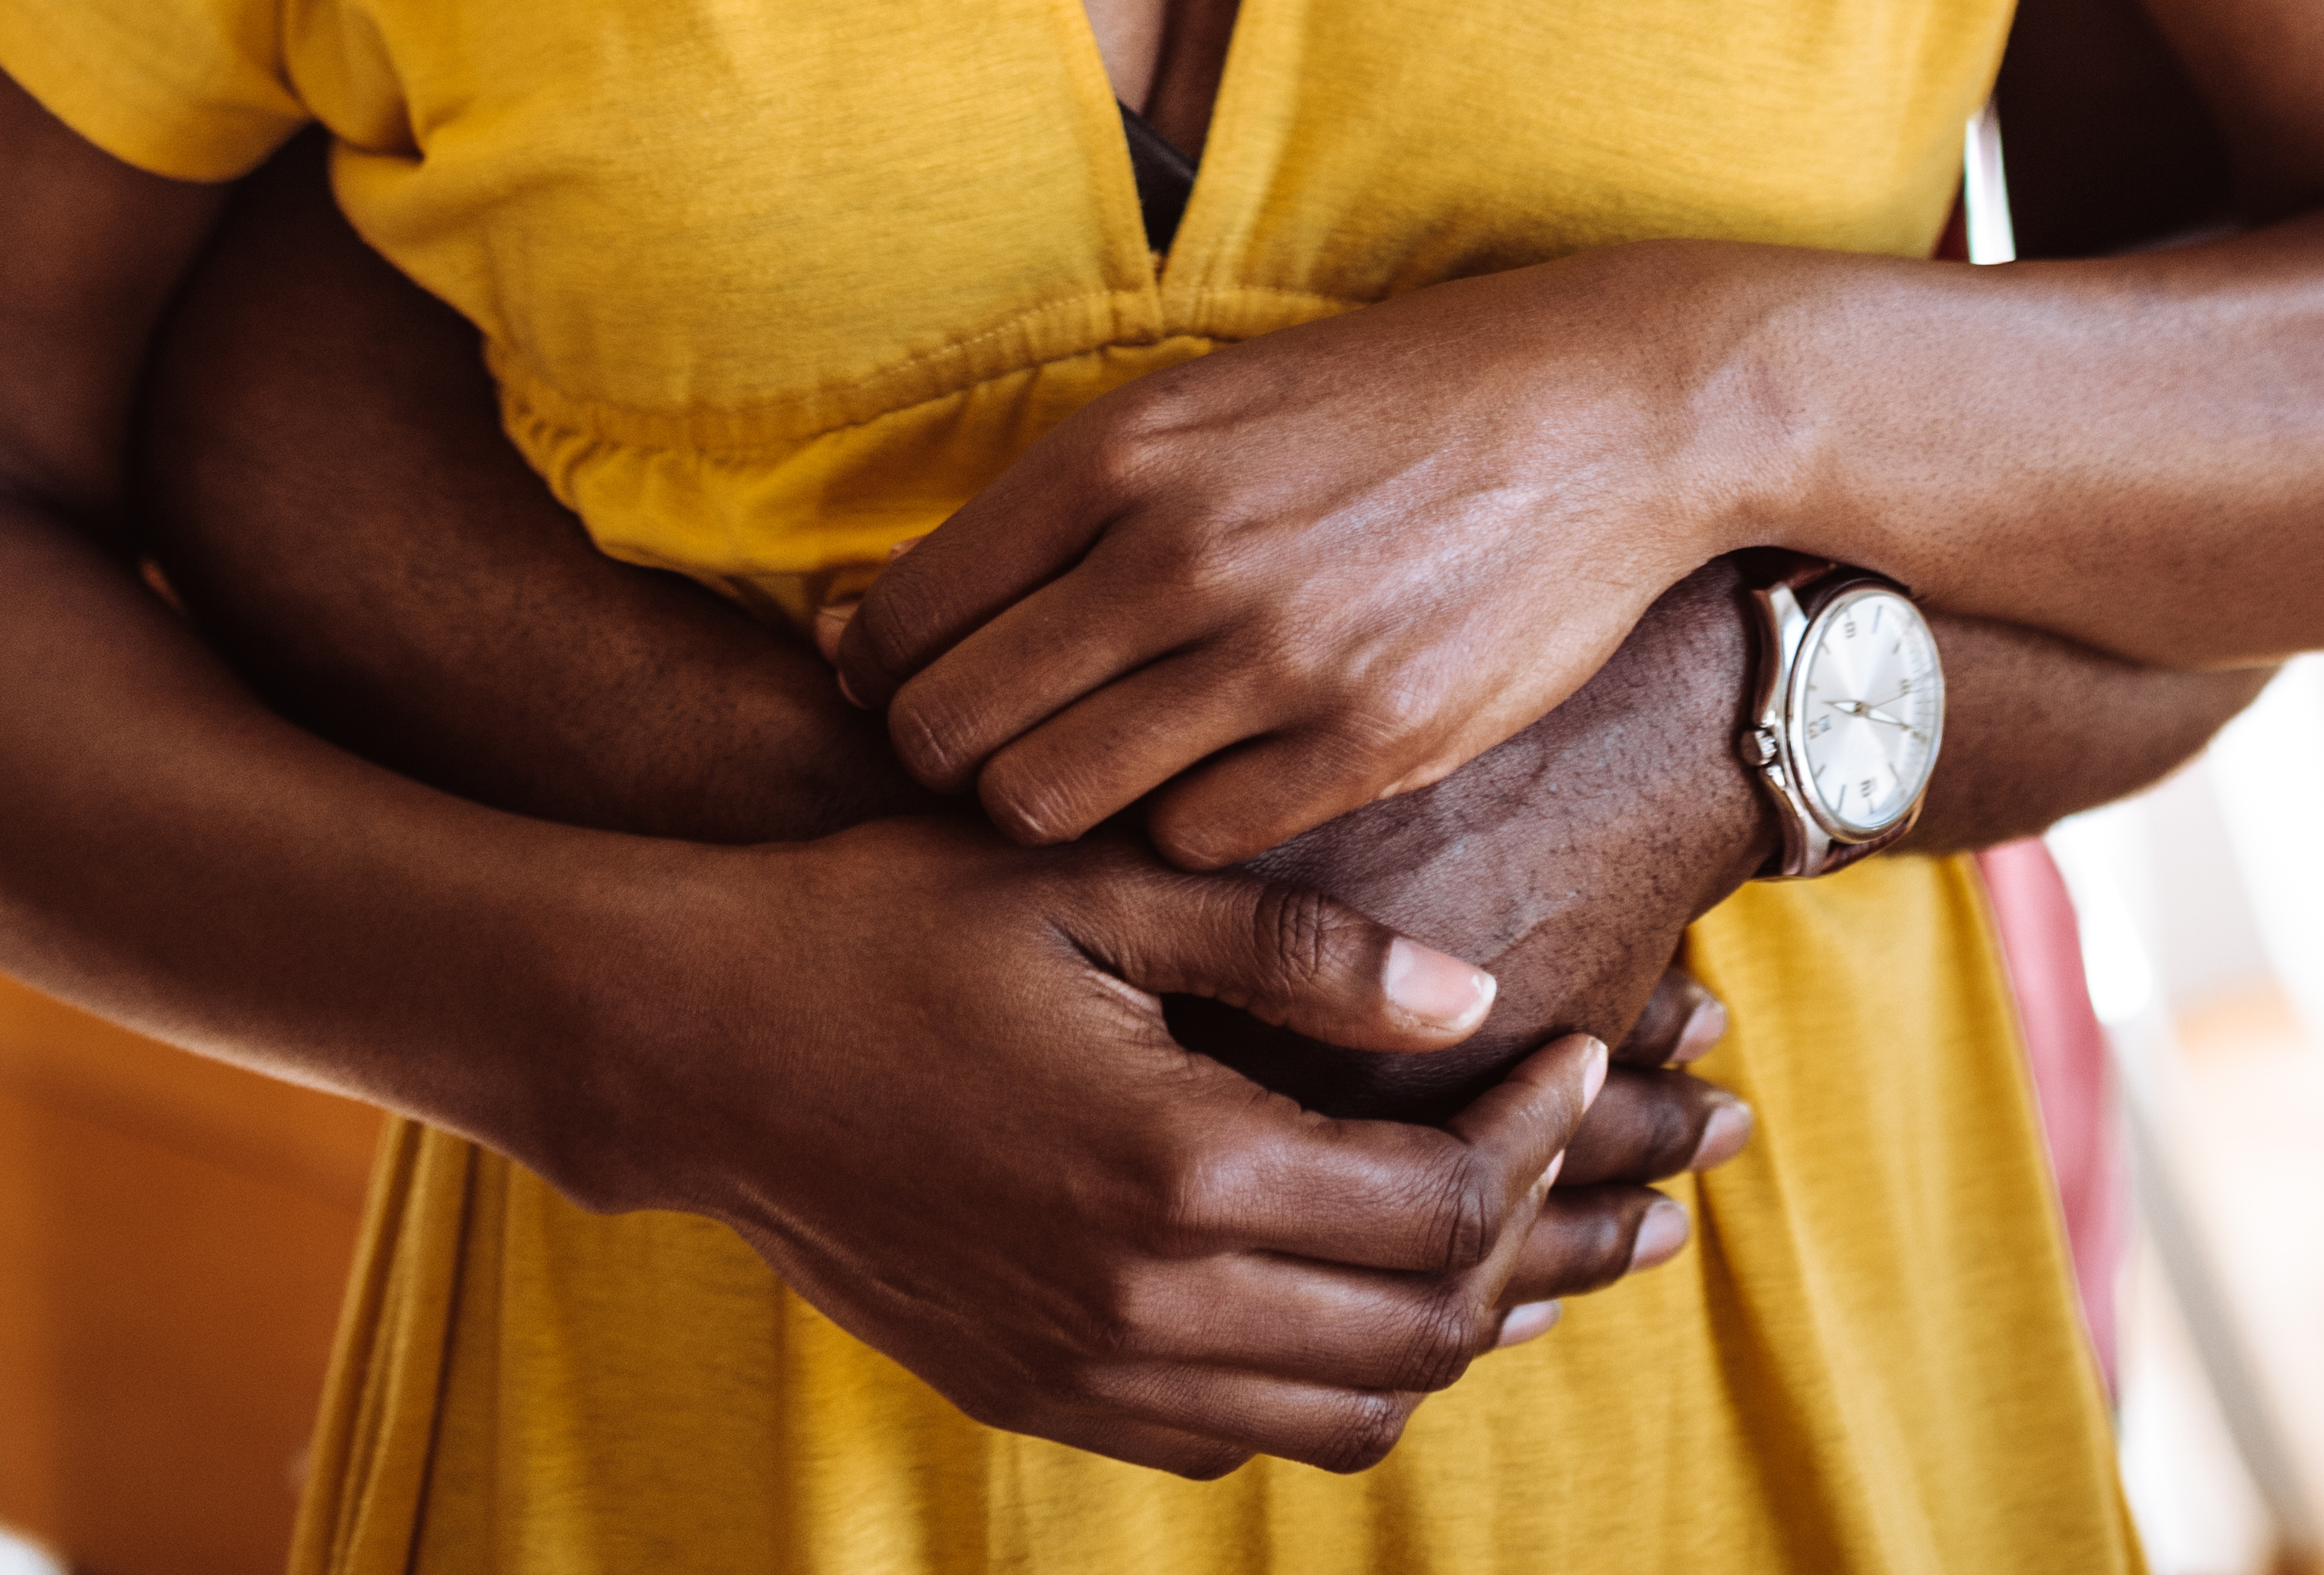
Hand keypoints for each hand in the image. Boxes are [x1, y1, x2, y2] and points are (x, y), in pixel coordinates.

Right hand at [606, 802, 1633, 1477]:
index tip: (1587, 1043)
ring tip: (1532, 1236)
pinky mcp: (1038, 1395)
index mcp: (1177, 1166)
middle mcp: (1144, 1303)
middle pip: (1421, 1327)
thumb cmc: (890, 923)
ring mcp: (1086, 1371)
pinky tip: (1366, 1288)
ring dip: (1450, 1327)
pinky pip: (1241, 1438)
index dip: (1544, 1132)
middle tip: (1625, 1160)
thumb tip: (1471, 999)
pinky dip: (1334, 1376)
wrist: (698, 1045)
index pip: (1440, 1205)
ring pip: (1344, 1410)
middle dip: (1548, 1243)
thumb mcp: (1098, 884)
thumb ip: (1293, 949)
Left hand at [830, 252, 1743, 855]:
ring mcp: (1273, 656)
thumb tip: (871, 620)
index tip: (915, 693)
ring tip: (1100, 776)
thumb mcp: (1207, 405)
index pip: (907, 622)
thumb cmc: (1386, 404)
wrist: (1606, 410)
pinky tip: (1220, 778)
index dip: (887, 679)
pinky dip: (1185, 826)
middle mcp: (1176, 552)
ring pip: (1053, 804)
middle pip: (955, 733)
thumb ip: (1056, 507)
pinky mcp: (1368, 742)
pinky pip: (1194, 842)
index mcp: (1120, 452)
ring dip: (1056, 807)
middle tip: (993, 758)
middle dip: (945, 765)